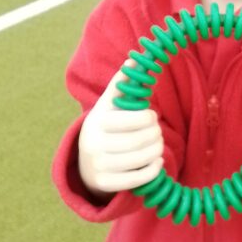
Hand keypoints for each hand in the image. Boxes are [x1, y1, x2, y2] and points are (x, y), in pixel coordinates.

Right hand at [78, 65, 163, 196]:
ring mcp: (99, 166)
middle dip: (156, 134)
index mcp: (98, 122)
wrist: (83, 161)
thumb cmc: (104, 126)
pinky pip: (139, 179)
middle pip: (142, 140)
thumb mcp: (107, 105)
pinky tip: (157, 161)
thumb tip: (133, 57)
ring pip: (142, 159)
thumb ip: (121, 83)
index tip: (151, 116)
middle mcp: (94, 145)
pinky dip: (153, 169)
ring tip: (157, 145)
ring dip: (157, 150)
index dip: (150, 117)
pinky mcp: (105, 184)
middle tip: (157, 132)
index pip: (138, 119)